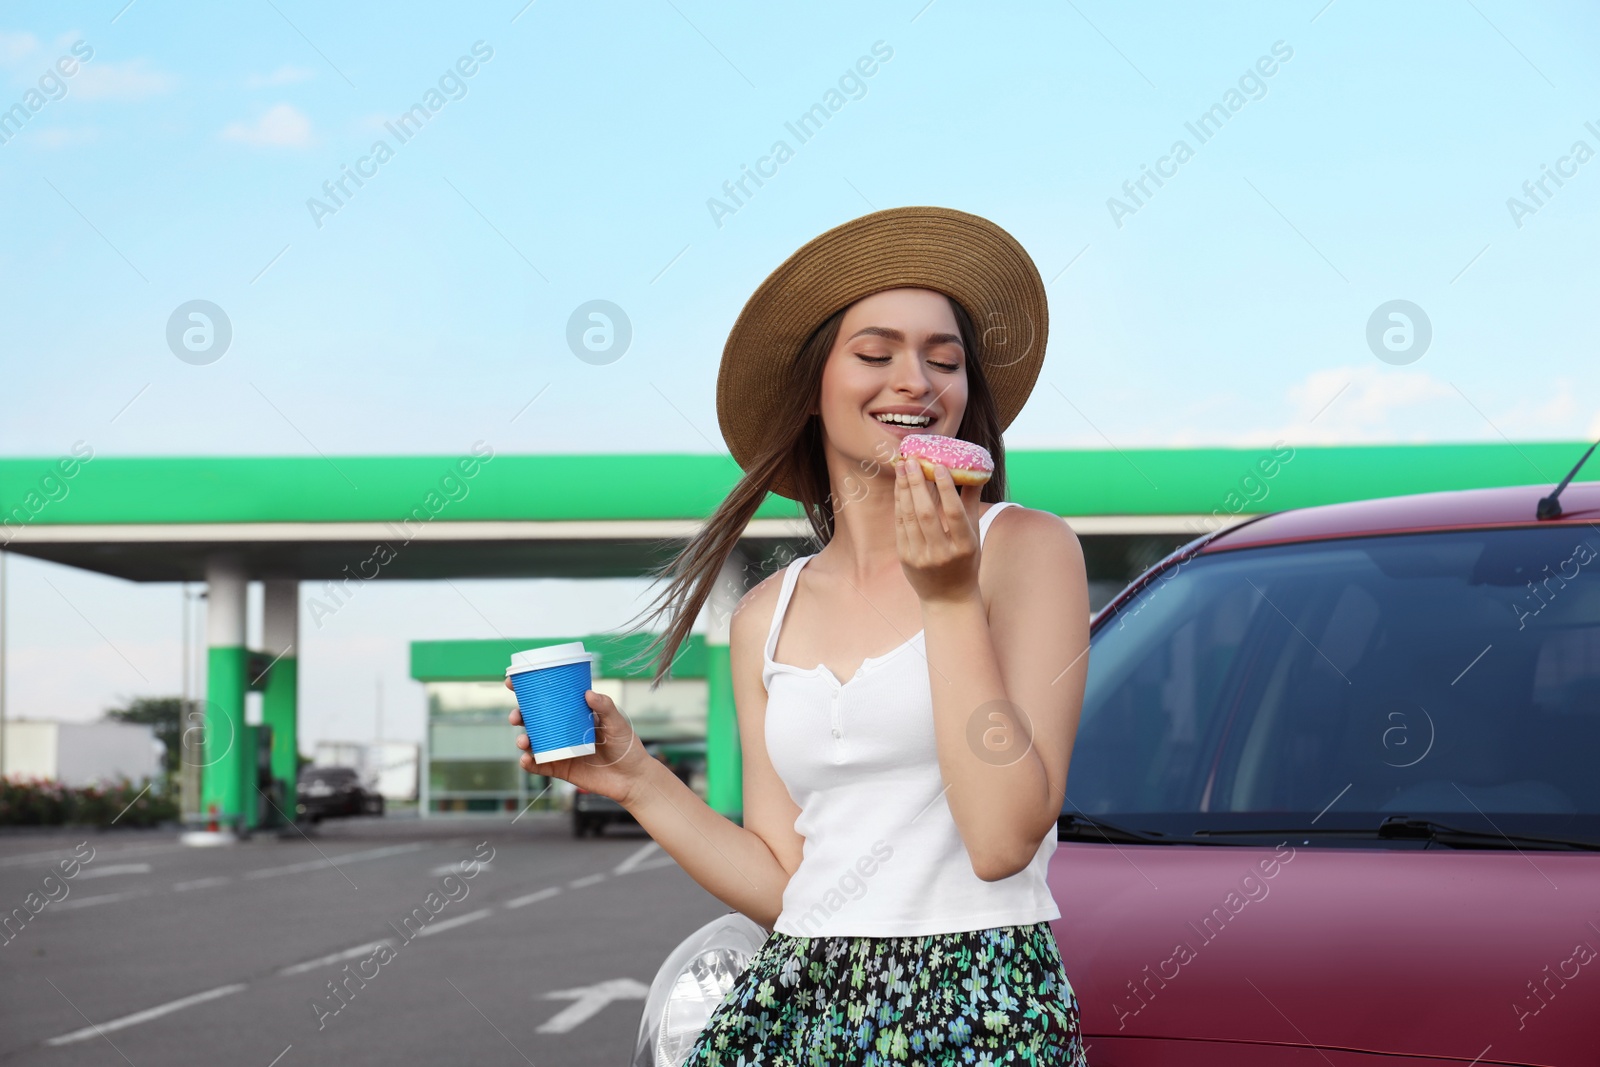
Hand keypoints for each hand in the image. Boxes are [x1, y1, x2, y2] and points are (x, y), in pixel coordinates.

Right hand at [505, 681, 652, 806]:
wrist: (633, 779)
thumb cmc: (627, 746)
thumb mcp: (618, 723)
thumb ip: (605, 707)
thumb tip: (587, 693)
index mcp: (574, 714)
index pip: (548, 699)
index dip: (528, 690)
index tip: (512, 682)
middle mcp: (563, 730)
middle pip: (534, 720)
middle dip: (519, 716)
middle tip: (516, 716)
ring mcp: (560, 749)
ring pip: (533, 742)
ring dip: (522, 739)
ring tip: (523, 741)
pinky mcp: (560, 769)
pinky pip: (539, 765)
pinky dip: (528, 763)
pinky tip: (526, 759)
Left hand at [894, 456, 983, 604]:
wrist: (947, 597)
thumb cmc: (965, 561)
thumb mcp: (974, 535)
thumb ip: (971, 503)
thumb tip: (974, 471)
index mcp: (964, 547)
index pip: (955, 513)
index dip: (946, 489)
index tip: (938, 466)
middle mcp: (942, 553)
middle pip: (927, 513)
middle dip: (918, 484)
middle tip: (912, 460)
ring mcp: (921, 557)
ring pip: (909, 517)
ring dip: (905, 490)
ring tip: (903, 467)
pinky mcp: (905, 558)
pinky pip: (900, 525)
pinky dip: (899, 504)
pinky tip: (900, 486)